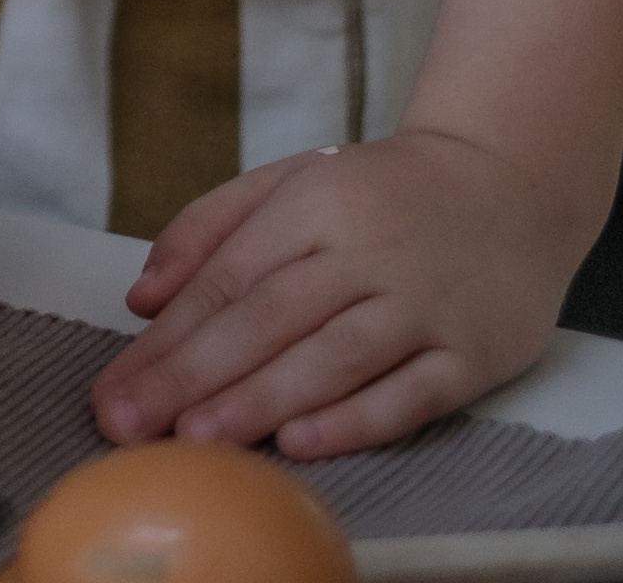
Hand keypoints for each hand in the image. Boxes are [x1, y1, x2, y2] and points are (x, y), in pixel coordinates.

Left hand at [92, 130, 580, 456]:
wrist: (508, 186)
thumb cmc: (380, 194)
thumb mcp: (291, 181)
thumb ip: (210, 229)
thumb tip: (142, 298)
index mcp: (314, 204)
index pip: (227, 278)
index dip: (168, 338)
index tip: (114, 388)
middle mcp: (366, 251)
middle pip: (268, 319)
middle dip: (193, 377)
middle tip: (131, 423)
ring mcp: (422, 304)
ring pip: (332, 357)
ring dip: (261, 400)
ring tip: (198, 439)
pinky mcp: (472, 354)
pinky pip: (409, 395)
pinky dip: (356, 421)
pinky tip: (302, 442)